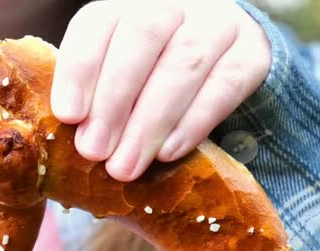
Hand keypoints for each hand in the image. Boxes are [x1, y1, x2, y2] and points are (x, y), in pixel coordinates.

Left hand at [51, 0, 271, 180]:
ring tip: (125, 166)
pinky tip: (167, 153)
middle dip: (114, 100)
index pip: (99, 23)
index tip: (68, 116)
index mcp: (126, 6)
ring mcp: (217, 23)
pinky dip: (193, 122)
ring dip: (150, 120)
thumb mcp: (112, 81)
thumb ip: (90, 103)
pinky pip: (225, 85)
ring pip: (185, 62)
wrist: (217, 68)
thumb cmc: (146, 83)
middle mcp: (172, 4)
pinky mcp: (251, 53)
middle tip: (94, 151)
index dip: (80, 69)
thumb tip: (69, 146)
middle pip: (143, 36)